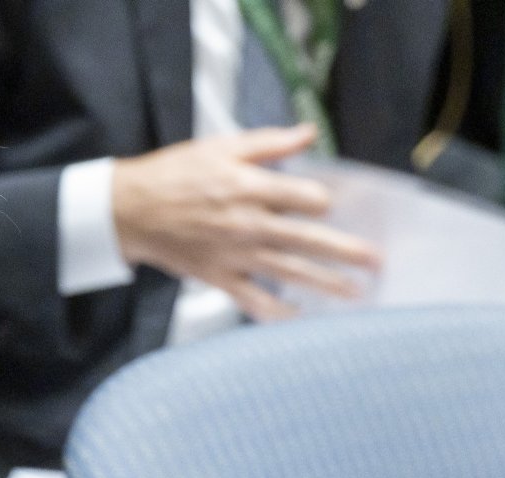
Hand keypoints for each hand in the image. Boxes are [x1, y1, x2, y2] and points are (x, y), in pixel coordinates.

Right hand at [109, 124, 379, 320]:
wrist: (129, 210)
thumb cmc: (172, 174)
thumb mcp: (221, 146)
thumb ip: (269, 143)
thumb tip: (308, 133)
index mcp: (250, 188)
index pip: (306, 199)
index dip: (323, 201)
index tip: (328, 204)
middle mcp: (248, 225)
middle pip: (309, 240)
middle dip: (346, 252)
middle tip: (376, 262)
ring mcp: (235, 255)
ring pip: (289, 272)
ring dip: (325, 284)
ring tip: (354, 293)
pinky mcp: (219, 276)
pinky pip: (253, 300)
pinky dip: (275, 312)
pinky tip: (298, 317)